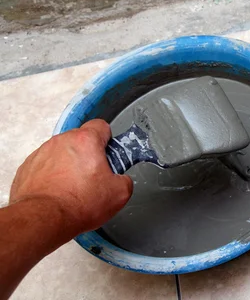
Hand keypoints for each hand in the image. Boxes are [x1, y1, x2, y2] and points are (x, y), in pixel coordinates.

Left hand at [9, 119, 132, 238]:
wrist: (43, 220)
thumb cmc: (77, 204)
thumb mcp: (119, 193)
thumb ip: (125, 179)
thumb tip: (120, 180)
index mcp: (85, 141)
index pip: (101, 126)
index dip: (108, 140)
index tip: (108, 155)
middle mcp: (61, 141)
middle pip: (80, 140)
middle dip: (87, 155)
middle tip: (93, 177)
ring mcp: (41, 153)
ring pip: (61, 153)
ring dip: (68, 165)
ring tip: (73, 188)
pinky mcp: (27, 168)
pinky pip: (44, 166)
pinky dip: (51, 176)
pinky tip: (57, 193)